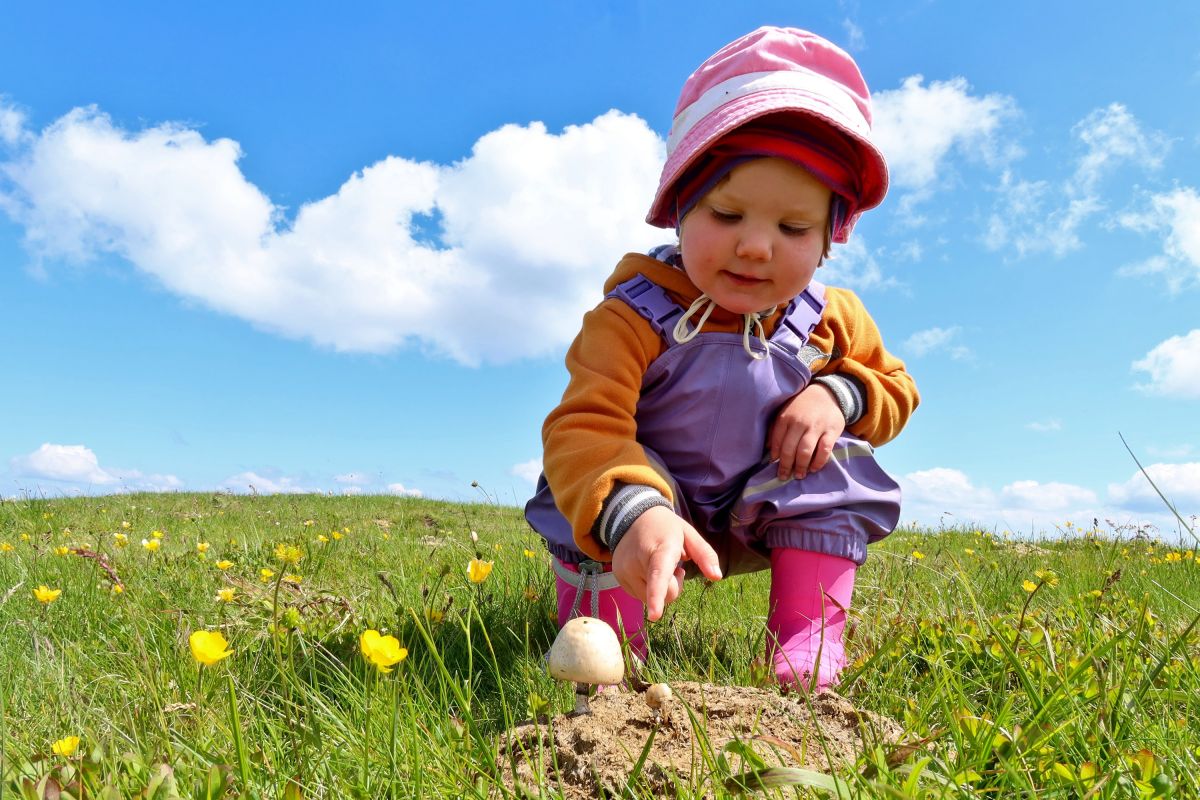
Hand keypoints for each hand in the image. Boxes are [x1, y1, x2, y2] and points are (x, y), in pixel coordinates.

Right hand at [610, 505, 721, 621]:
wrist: (632, 516)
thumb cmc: (666, 528)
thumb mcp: (688, 534)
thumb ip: (704, 554)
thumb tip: (717, 576)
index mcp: (660, 549)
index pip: (658, 575)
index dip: (657, 597)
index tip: (654, 616)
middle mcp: (638, 561)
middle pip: (664, 594)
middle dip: (674, 586)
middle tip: (675, 567)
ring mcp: (624, 570)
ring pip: (650, 599)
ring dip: (659, 589)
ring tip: (657, 566)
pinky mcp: (618, 577)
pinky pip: (639, 595)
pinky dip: (647, 587)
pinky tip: (646, 569)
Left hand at [769, 383, 845, 480]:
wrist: (828, 393)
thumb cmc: (802, 406)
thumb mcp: (785, 411)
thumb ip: (776, 428)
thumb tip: (768, 449)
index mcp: (786, 417)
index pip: (777, 440)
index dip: (775, 455)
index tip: (774, 465)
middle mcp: (800, 422)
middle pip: (790, 449)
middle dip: (786, 466)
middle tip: (784, 476)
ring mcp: (816, 427)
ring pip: (805, 451)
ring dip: (801, 466)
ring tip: (799, 475)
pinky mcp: (831, 431)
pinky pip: (824, 450)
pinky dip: (818, 462)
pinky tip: (813, 468)